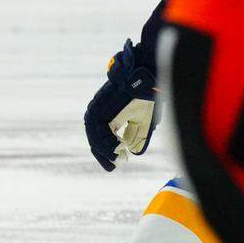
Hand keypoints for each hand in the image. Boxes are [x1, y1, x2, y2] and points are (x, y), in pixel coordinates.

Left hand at [83, 40, 157, 171]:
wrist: (149, 75)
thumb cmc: (148, 94)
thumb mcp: (144, 119)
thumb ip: (137, 135)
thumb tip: (133, 152)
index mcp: (108, 113)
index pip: (102, 136)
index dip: (109, 151)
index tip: (119, 162)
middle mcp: (100, 109)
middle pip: (95, 136)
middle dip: (103, 153)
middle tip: (112, 167)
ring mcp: (98, 106)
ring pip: (94, 133)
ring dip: (104, 148)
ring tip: (116, 160)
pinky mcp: (100, 104)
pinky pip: (98, 126)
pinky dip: (106, 139)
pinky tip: (118, 149)